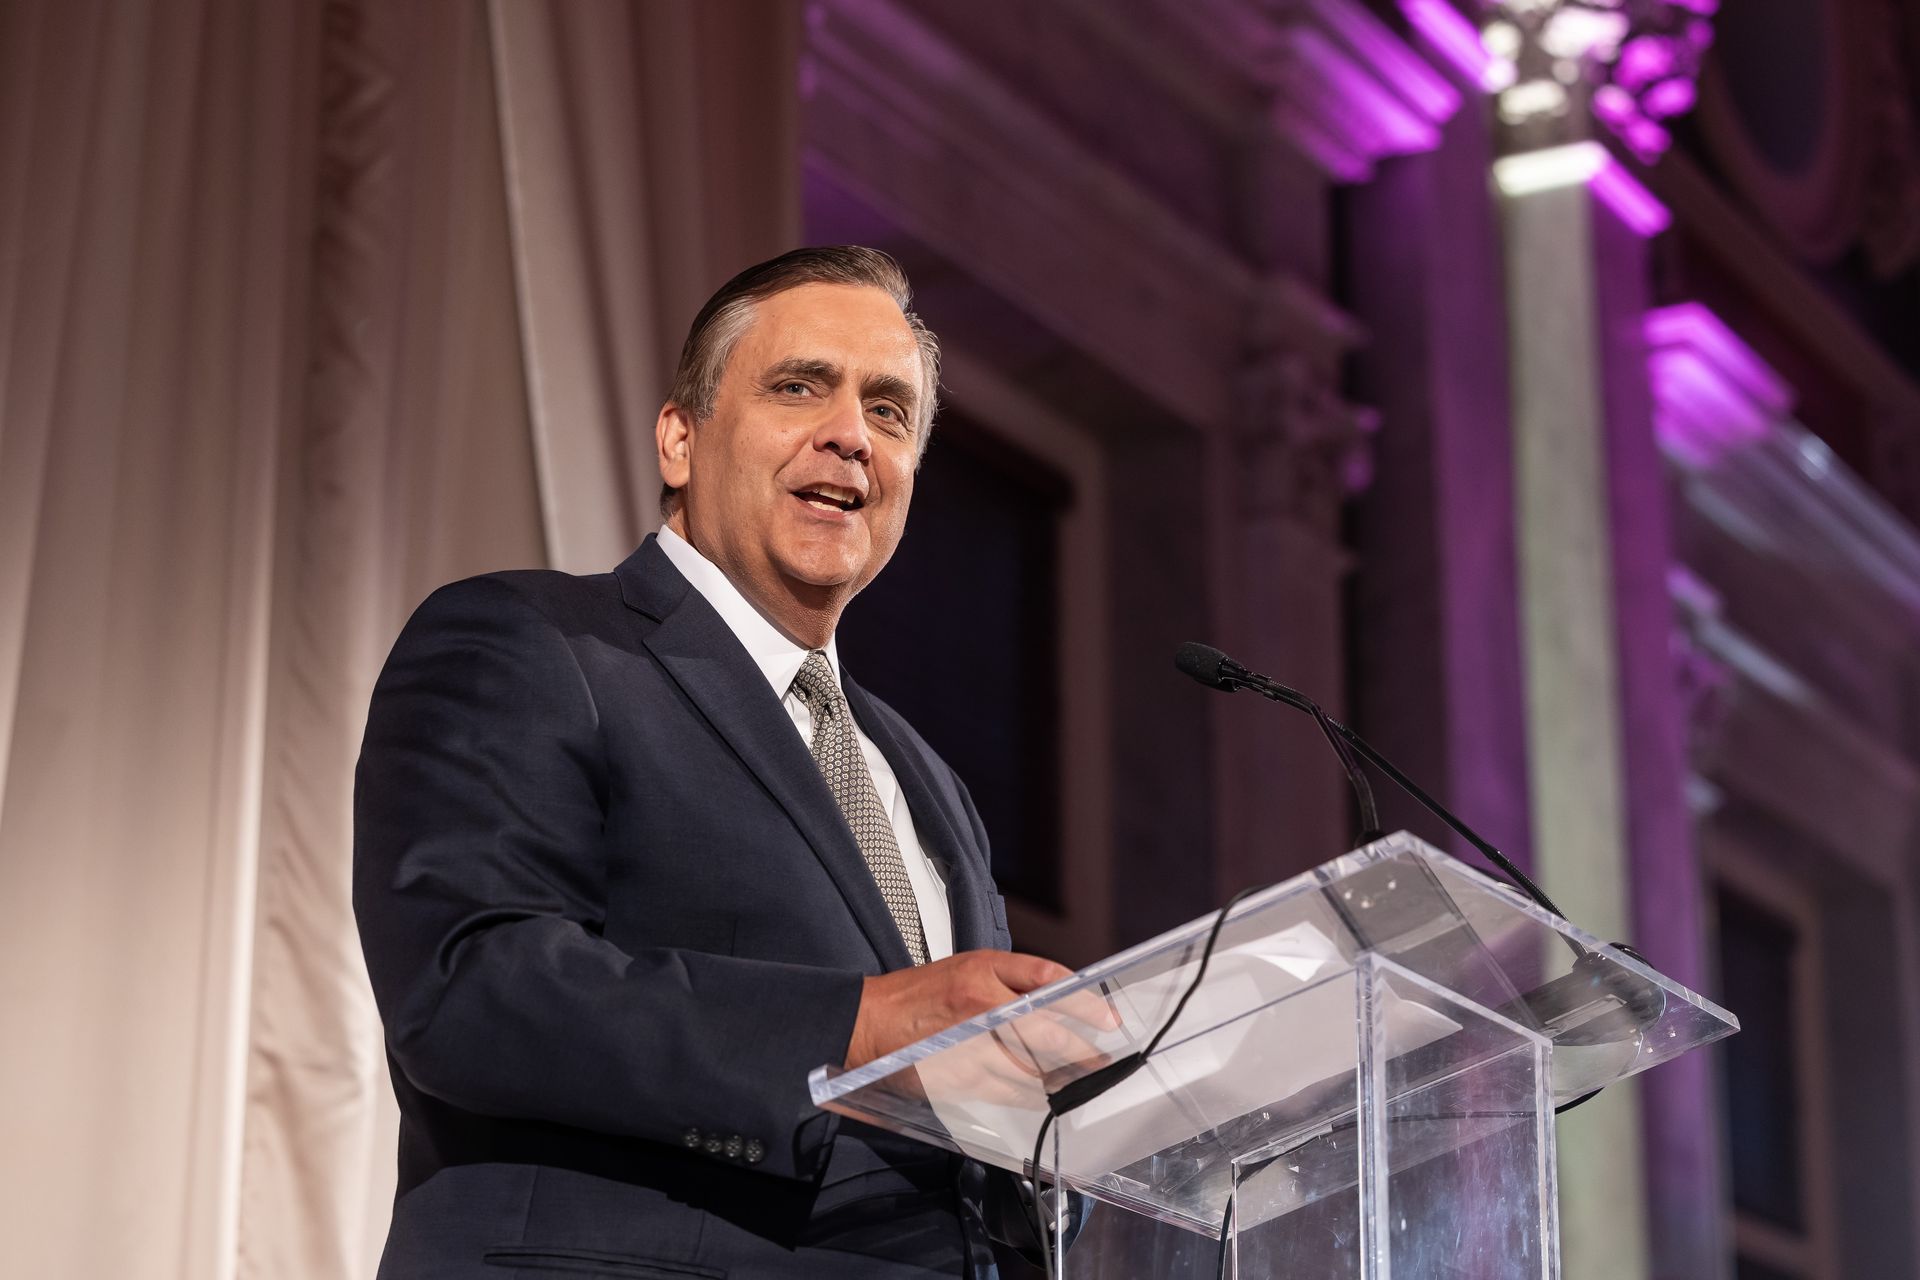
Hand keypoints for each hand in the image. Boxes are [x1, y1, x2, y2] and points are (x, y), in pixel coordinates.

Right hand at [844, 950, 1117, 1071]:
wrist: (870, 1024)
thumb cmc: (921, 993)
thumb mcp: (970, 965)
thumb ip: (1016, 976)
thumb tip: (1062, 992)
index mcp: (983, 974)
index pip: (1048, 984)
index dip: (1084, 1003)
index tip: (1108, 1018)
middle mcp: (980, 1010)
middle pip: (1047, 1034)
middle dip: (1080, 1050)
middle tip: (1101, 1059)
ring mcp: (972, 1049)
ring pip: (1033, 1069)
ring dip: (1063, 1077)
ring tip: (1083, 1079)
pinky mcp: (964, 1080)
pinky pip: (1012, 1091)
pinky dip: (1035, 1094)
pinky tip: (1047, 1092)